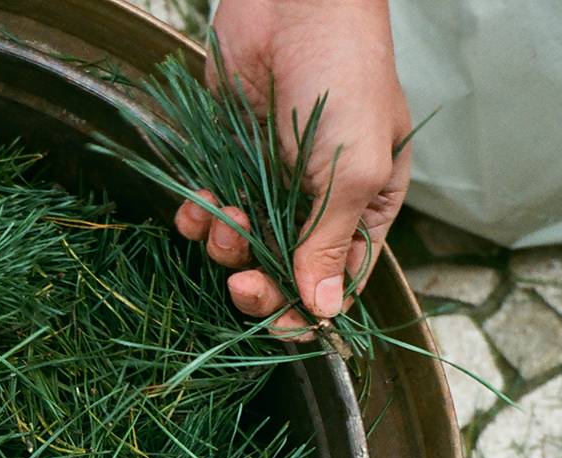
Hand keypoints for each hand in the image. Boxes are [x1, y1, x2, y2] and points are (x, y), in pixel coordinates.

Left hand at [174, 0, 410, 331]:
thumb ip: (333, 242)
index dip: (307, 310)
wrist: (293, 6)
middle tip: (239, 284)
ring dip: (224, 246)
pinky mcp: (227, 162)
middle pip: (283, 274)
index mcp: (366, 207)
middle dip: (258, 286)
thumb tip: (324, 309)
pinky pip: (207, 212)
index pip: (339, 281)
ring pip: (240, 247)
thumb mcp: (352, 169)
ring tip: (222, 218)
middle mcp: (318, 202)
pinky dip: (196, 218)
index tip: (278, 322)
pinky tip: (194, 206)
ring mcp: (270, 183)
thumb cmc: (343, 76)